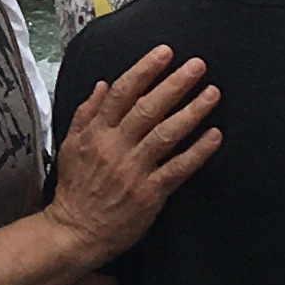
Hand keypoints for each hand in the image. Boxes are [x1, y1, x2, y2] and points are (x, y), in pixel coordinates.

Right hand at [47, 47, 219, 260]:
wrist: (76, 231)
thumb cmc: (75, 187)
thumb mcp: (69, 144)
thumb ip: (86, 113)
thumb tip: (103, 84)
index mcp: (96, 132)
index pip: (122, 93)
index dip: (145, 70)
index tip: (165, 53)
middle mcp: (115, 146)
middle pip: (148, 108)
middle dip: (175, 84)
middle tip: (198, 66)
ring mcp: (134, 170)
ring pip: (166, 134)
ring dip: (192, 112)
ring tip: (213, 93)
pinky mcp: (150, 193)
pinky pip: (178, 168)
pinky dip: (198, 151)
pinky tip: (215, 136)